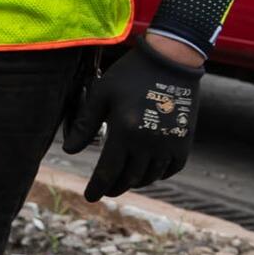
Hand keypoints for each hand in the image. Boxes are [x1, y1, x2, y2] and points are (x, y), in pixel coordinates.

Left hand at [60, 36, 204, 201]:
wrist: (171, 58)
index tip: (90, 196)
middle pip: (128, 178)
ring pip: (149, 176)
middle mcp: (148, 141)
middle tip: (105, 189)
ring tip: (124, 180)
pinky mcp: (184, 139)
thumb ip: (85, 124)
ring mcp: (169, 142)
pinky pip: (171, 168)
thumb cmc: (131, 74)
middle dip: (114, 187)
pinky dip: (157, 174)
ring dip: (134, 182)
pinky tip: (147, 171)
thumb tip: (69, 151)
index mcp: (125, 131)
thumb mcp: (101, 94)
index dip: (97, 188)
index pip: (108, 172)